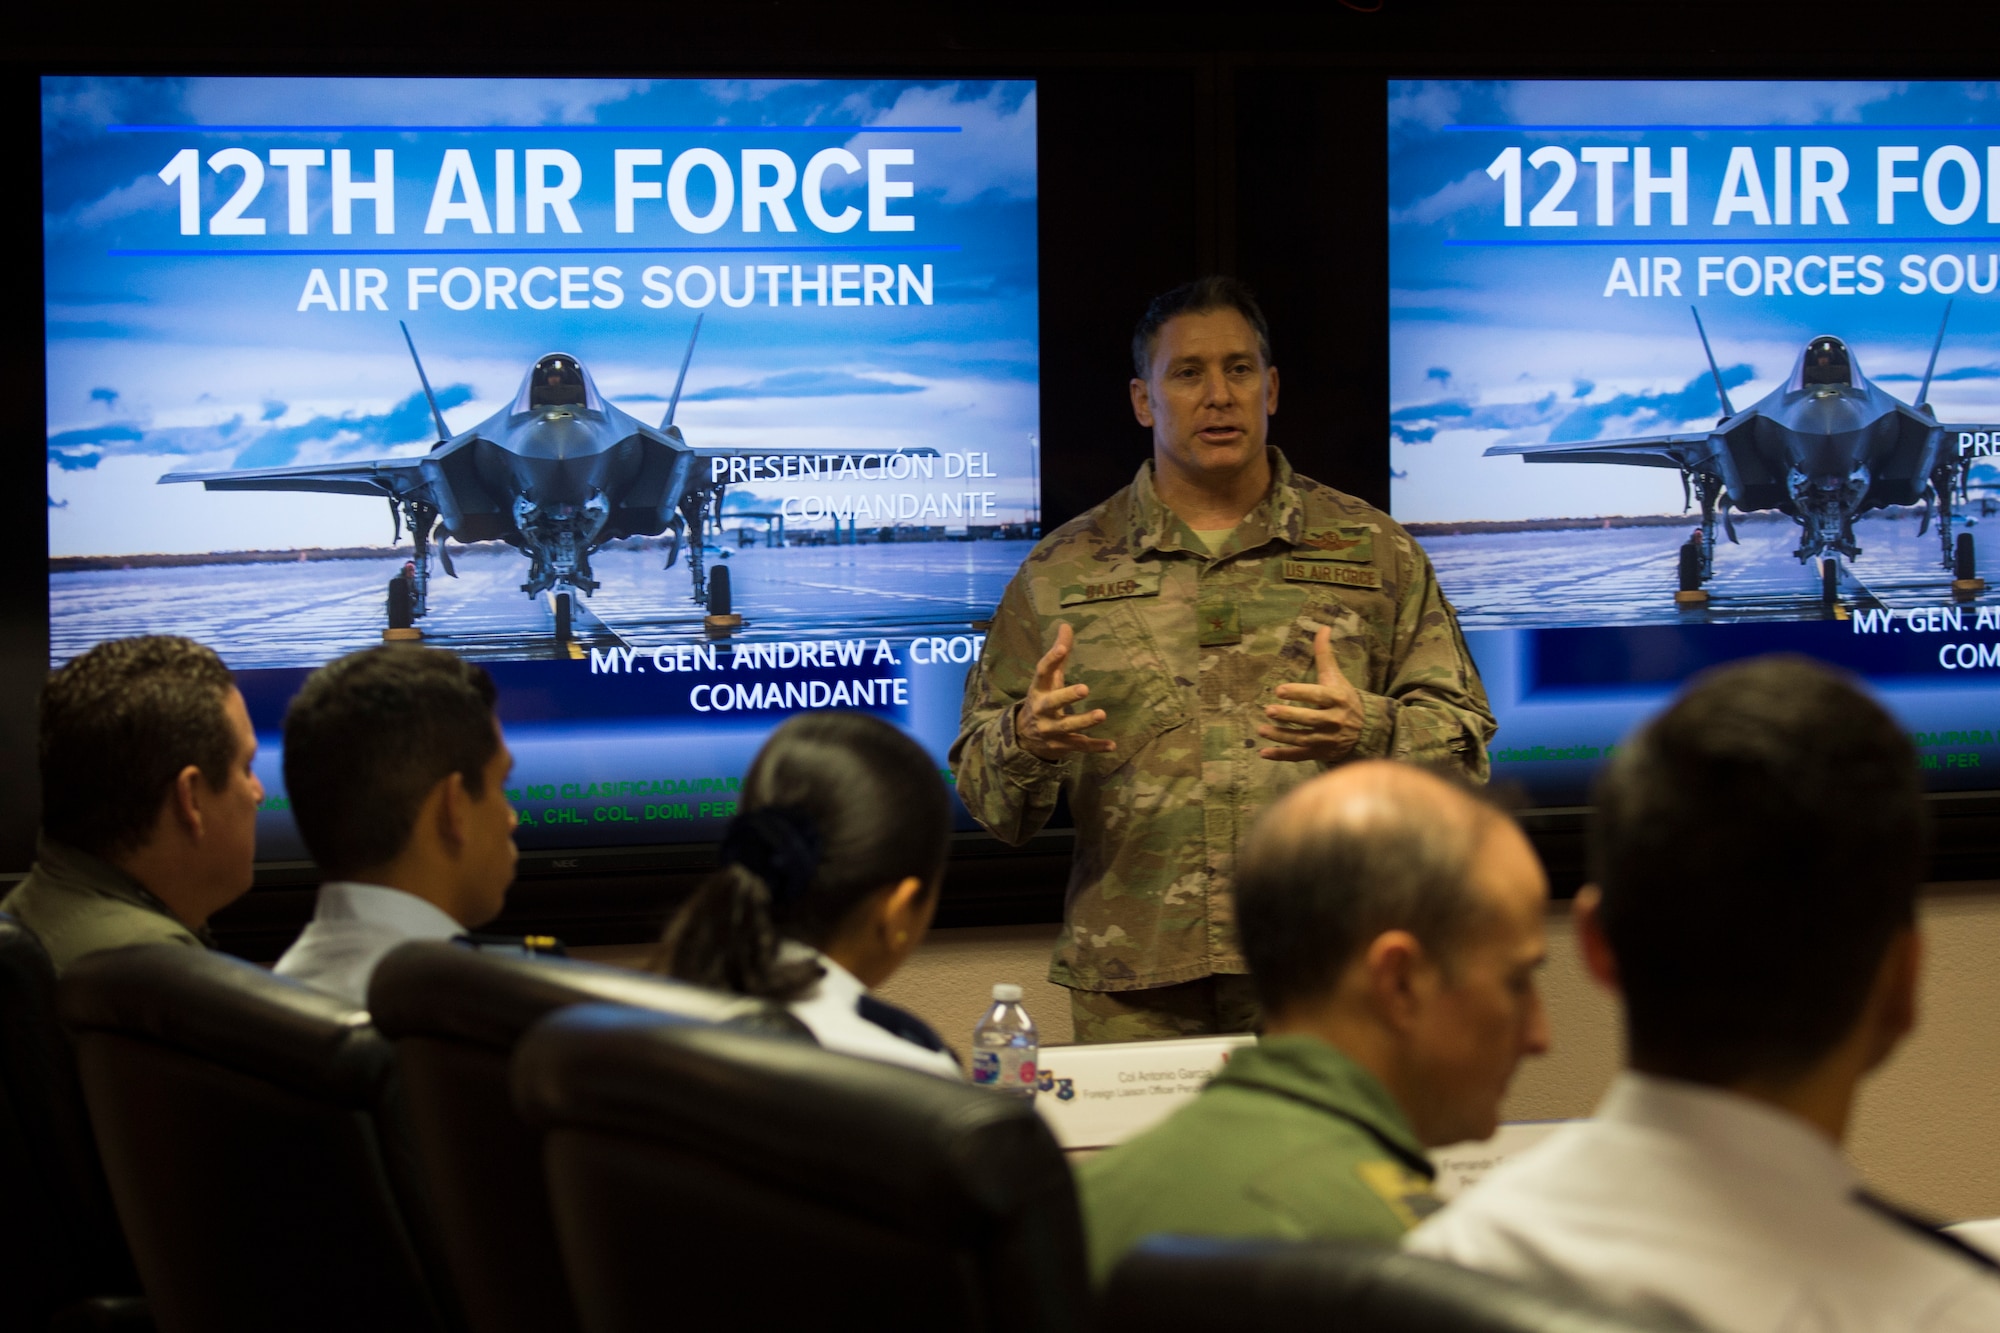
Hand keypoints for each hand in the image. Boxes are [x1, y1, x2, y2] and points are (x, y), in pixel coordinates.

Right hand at [1015, 622, 1115, 761]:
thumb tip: (1066, 625)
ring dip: (1083, 721)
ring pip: (1066, 726)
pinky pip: (1078, 746)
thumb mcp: (1048, 679)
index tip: (1063, 648)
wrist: (1023, 737)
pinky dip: (1095, 747)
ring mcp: (1050, 730)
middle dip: (1067, 696)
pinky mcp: (1061, 746)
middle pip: (1052, 703)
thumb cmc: (1042, 699)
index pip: (1042, 672)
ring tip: (1102, 714)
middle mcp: (1042, 710)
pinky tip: (1112, 745)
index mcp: (1039, 690)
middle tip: (1085, 688)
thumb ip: (1058, 654)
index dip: (1051, 659)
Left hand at [1258, 624, 1363, 762]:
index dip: (1299, 693)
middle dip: (1289, 715)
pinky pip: (1299, 756)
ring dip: (1280, 736)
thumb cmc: (1345, 699)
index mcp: (1338, 699)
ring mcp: (1326, 739)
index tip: (1279, 690)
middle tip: (1268, 710)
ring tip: (1261, 729)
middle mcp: (1334, 720)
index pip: (1317, 696)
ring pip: (1302, 738)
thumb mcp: (1336, 677)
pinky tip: (1263, 753)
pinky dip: (1282, 756)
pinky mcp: (1320, 752)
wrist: (1365, 730)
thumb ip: (1325, 654)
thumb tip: (1322, 627)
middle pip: (1309, 719)